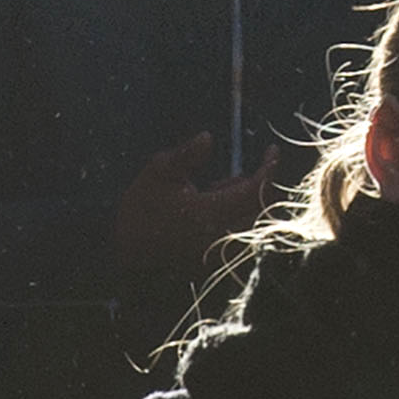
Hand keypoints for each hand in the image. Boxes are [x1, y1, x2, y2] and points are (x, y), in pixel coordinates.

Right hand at [111, 134, 280, 287]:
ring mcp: (222, 252)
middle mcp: (223, 235)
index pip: (256, 190)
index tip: (272, 150)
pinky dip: (239, 217)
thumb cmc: (140, 213)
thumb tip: (207, 137)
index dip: (269, 168)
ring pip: (253, 223)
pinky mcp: (217, 261)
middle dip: (260, 185)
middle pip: (262, 209)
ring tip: (216, 189)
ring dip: (248, 202)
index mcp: (212, 213)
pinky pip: (242, 236)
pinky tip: (211, 208)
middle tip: (245, 169)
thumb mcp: (157, 175)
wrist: (126, 259)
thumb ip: (185, 156)